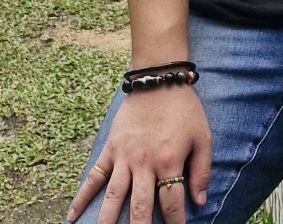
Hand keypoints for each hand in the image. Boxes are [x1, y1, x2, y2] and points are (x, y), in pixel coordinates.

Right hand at [67, 87, 211, 223]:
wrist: (159, 80)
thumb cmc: (185, 109)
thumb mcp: (203, 136)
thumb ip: (202, 169)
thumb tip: (199, 201)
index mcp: (169, 160)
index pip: (171, 202)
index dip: (175, 223)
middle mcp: (144, 163)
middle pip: (140, 207)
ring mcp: (124, 157)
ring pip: (114, 197)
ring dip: (108, 221)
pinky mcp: (110, 149)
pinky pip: (94, 176)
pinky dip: (82, 196)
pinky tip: (72, 216)